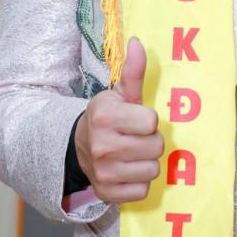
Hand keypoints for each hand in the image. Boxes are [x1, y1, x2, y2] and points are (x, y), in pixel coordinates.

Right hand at [74, 36, 163, 203]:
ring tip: (131, 154)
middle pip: (157, 147)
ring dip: (146, 162)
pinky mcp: (107, 193)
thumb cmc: (108, 118)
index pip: (152, 122)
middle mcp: (102, 146)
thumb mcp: (119, 94)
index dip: (147, 120)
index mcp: (105, 116)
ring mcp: (103, 172)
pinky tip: (126, 171)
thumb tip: (138, 42)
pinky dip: (138, 183)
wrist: (79, 146)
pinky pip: (143, 191)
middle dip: (150, 141)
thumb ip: (133, 71)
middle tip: (134, 138)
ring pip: (153, 170)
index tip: (134, 120)